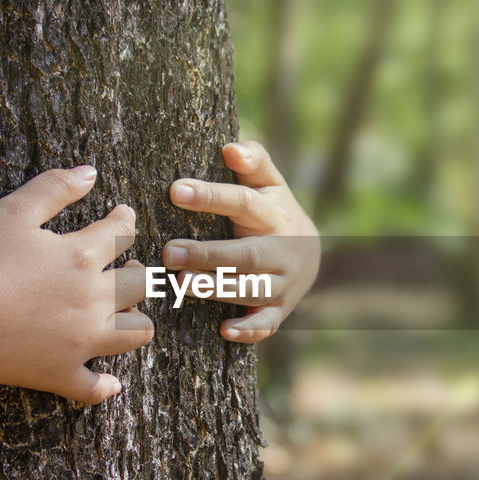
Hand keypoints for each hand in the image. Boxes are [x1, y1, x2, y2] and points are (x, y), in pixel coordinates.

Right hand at [0, 165, 152, 402]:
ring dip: (137, 321)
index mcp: (82, 256)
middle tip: (127, 267)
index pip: (123, 233)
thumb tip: (90, 172)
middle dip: (139, 271)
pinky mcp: (59, 374)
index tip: (122, 215)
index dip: (125, 219)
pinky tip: (109, 382)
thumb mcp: (12, 211)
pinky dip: (105, 386)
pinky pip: (95, 388)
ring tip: (125, 314)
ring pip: (136, 334)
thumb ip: (54, 188)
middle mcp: (93, 299)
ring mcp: (81, 341)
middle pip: (141, 284)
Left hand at [163, 141, 319, 342]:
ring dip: (218, 289)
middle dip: (208, 254)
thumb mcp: (269, 183)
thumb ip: (254, 160)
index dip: (211, 197)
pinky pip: (267, 323)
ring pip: (252, 289)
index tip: (176, 190)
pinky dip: (250, 330)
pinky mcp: (280, 310)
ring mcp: (283, 282)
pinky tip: (225, 331)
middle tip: (168, 252)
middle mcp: (283, 250)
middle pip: (247, 253)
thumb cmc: (273, 210)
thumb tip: (230, 148)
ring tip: (181, 284)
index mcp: (275, 215)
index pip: (243, 203)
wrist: (310, 253)